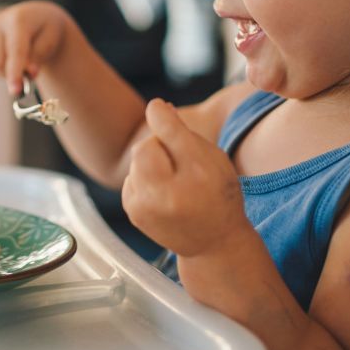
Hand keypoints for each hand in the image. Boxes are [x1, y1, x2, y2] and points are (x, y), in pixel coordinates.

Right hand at [0, 1, 70, 94]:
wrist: (35, 16)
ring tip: (23, 61)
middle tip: (30, 74)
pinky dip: (1, 67)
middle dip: (13, 75)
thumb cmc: (45, 29)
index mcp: (18, 20)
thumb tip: (29, 73)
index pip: (15, 51)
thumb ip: (39, 56)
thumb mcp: (51, 40)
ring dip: (8, 71)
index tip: (16, 90)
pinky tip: (11, 57)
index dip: (15, 72)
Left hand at [121, 98, 246, 256]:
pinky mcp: (133, 213)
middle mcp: (164, 196)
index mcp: (192, 177)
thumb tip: (155, 106)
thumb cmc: (218, 195)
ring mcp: (144, 208)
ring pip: (136, 162)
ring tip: (175, 180)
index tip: (159, 106)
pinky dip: (144, 178)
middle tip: (180, 160)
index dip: (161, 115)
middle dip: (159, 146)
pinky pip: (131, 178)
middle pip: (144, 147)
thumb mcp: (211, 158)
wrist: (214, 243)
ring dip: (150, 163)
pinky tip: (164, 191)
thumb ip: (182, 132)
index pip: (165, 134)